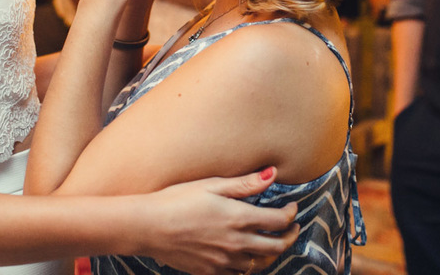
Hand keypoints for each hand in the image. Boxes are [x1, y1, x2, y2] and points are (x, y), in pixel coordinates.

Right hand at [137, 168, 299, 274]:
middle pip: (276, 247)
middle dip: (290, 236)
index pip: (279, 221)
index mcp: (238, 218)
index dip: (291, 214)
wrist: (147, 226)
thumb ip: (245, 184)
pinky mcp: (210, 271)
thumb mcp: (211, 185)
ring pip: (260, 264)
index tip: (292, 207)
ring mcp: (223, 261)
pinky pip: (239, 273)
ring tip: (274, 242)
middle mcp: (235, 243)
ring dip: (273, 253)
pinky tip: (246, 256)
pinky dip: (250, 265)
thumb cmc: (176, 200)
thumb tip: (273, 174)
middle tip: (292, 227)